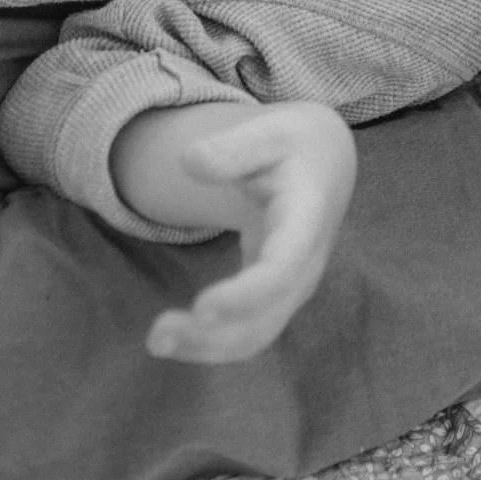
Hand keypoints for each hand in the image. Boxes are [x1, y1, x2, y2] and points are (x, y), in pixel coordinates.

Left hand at [142, 103, 357, 364]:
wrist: (324, 164)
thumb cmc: (294, 145)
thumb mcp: (270, 132)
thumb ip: (233, 147)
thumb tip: (188, 160)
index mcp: (307, 221)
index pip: (282, 270)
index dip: (246, 295)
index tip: (202, 307)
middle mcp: (306, 265)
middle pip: (266, 317)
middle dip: (214, 335)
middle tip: (157, 334)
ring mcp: (293, 287)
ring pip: (256, 335)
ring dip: (207, 347)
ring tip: (157, 341)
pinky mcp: (275, 297)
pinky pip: (248, 332)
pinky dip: (212, 343)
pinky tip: (174, 338)